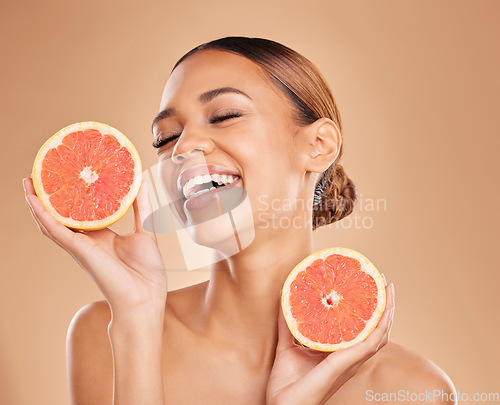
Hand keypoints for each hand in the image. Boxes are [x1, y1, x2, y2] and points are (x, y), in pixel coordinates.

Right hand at [23, 177, 166, 316]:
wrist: (144, 298)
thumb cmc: (147, 273)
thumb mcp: (146, 231)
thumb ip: (142, 208)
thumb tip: (142, 183)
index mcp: (103, 237)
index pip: (83, 213)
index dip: (74, 196)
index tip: (72, 176)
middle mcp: (87, 241)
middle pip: (62, 216)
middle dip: (51, 197)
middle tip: (43, 174)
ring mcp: (80, 246)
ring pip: (51, 222)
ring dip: (38, 203)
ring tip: (29, 183)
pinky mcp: (78, 250)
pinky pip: (54, 231)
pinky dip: (43, 215)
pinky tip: (33, 200)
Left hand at [267, 281, 394, 404]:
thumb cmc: (287, 384)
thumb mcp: (287, 346)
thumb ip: (287, 325)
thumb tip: (284, 300)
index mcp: (338, 353)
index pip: (360, 330)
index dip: (369, 311)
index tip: (370, 287)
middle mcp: (348, 357)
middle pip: (374, 331)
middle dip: (383, 307)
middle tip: (385, 283)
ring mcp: (348, 361)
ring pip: (377, 335)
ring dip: (387, 312)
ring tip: (389, 291)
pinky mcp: (343, 364)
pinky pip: (367, 345)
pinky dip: (378, 328)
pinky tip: (384, 312)